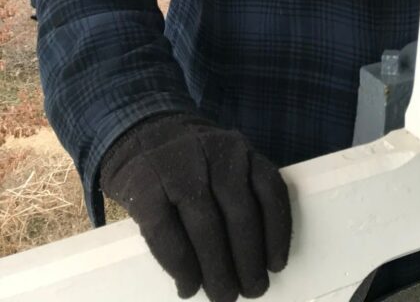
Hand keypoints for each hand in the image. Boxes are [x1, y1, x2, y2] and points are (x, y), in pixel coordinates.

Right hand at [100, 114, 290, 301]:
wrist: (140, 134)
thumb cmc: (193, 163)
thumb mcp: (225, 162)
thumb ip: (243, 193)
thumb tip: (260, 258)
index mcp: (240, 149)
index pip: (268, 189)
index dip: (276, 230)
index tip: (276, 265)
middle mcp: (214, 153)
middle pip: (239, 211)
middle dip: (247, 258)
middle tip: (252, 290)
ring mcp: (178, 167)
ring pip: (205, 225)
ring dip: (217, 268)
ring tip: (223, 295)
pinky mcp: (145, 186)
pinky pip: (167, 233)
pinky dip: (180, 265)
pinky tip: (188, 286)